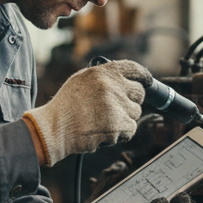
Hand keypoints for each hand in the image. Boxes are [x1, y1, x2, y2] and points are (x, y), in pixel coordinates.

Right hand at [23, 60, 149, 165]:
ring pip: (135, 113)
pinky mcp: (117, 124)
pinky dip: (121, 133)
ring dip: (124, 119)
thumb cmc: (67, 106)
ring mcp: (116, 105)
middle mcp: (111, 86)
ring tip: (103, 121)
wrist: (55, 128)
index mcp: (103, 72)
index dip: (144, 77)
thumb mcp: (82, 80)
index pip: (134, 69)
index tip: (147, 82)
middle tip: (116, 108)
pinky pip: (131, 129)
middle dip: (131, 101)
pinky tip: (105, 131)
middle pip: (140, 93)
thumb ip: (105, 78)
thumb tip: (128, 81)